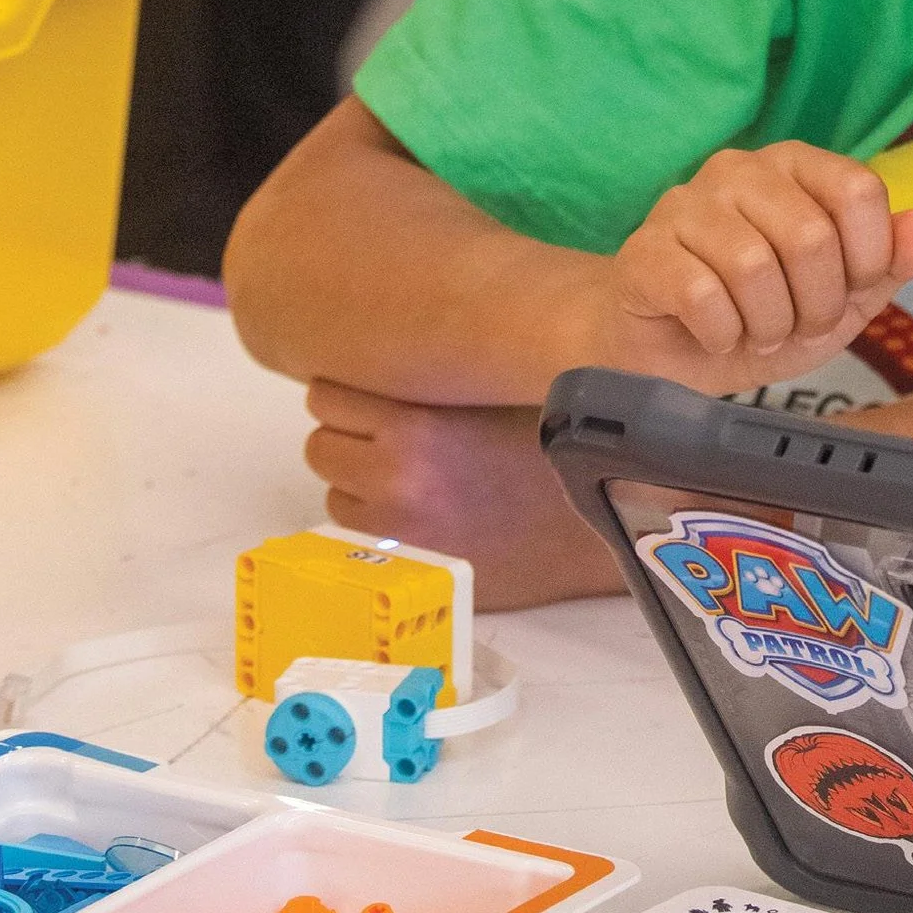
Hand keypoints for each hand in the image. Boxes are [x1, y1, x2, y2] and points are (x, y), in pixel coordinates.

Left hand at [304, 384, 624, 608]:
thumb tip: (393, 347)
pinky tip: (419, 510)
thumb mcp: (496, 393)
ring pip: (335, 493)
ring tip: (408, 475)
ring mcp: (396, 528)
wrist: (591, 527)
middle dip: (347, 437)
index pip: (328, 397)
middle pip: (321, 445)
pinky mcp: (406, 564)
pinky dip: (377, 521)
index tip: (373, 394)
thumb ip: (439, 379)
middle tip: (387, 434)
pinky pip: (360, 535)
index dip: (347, 393)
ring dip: (357, 482)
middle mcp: (395, 477)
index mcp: (419, 424)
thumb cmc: (554, 452)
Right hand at [602, 142, 912, 381]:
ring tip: (757, 331)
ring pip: (754, 267)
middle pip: (810, 235)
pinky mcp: (643, 251)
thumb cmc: (762, 315)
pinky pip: (700, 295)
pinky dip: (721, 333)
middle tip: (798, 326)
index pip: (859, 191)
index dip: (867, 259)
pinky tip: (715, 335)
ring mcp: (684, 204)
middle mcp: (739, 169)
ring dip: (768, 324)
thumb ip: (888, 264)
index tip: (849, 292)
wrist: (674, 355)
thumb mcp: (842, 301)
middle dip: (817, 305)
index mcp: (795, 165)